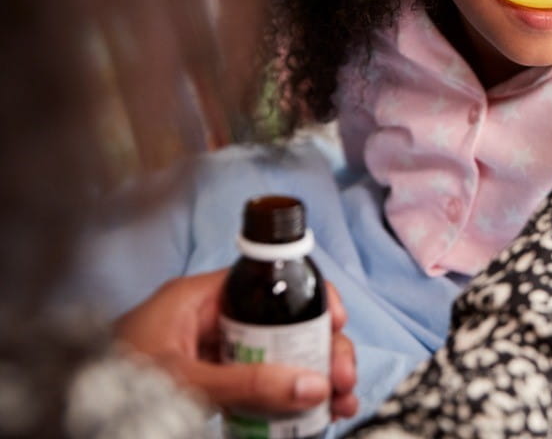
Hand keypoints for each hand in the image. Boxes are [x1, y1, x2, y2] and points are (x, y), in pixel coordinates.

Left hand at [115, 269, 358, 419]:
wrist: (64, 418)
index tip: (336, 322)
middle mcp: (211, 320)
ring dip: (311, 379)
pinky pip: (257, 385)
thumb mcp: (186, 382)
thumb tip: (313, 386)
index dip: (308, 296)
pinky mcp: (210, 384)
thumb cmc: (111, 386)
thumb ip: (249, 386)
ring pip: (276, 356)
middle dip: (320, 350)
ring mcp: (212, 354)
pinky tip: (310, 417)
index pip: (268, 279)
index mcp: (201, 297)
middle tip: (342, 380)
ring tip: (338, 406)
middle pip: (282, 322)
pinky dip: (284, 400)